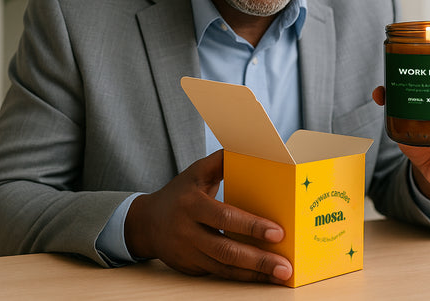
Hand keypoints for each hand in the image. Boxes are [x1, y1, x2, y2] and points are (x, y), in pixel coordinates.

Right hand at [123, 150, 292, 282]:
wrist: (145, 224)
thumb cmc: (178, 194)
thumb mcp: (195, 173)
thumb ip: (220, 162)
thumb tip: (250, 151)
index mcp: (191, 204)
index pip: (224, 217)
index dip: (251, 226)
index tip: (278, 232)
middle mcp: (187, 232)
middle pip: (226, 250)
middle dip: (258, 260)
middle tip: (285, 267)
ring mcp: (188, 253)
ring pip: (224, 268)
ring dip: (254, 274)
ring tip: (280, 276)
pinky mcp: (190, 268)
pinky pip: (219, 274)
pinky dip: (241, 277)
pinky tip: (261, 277)